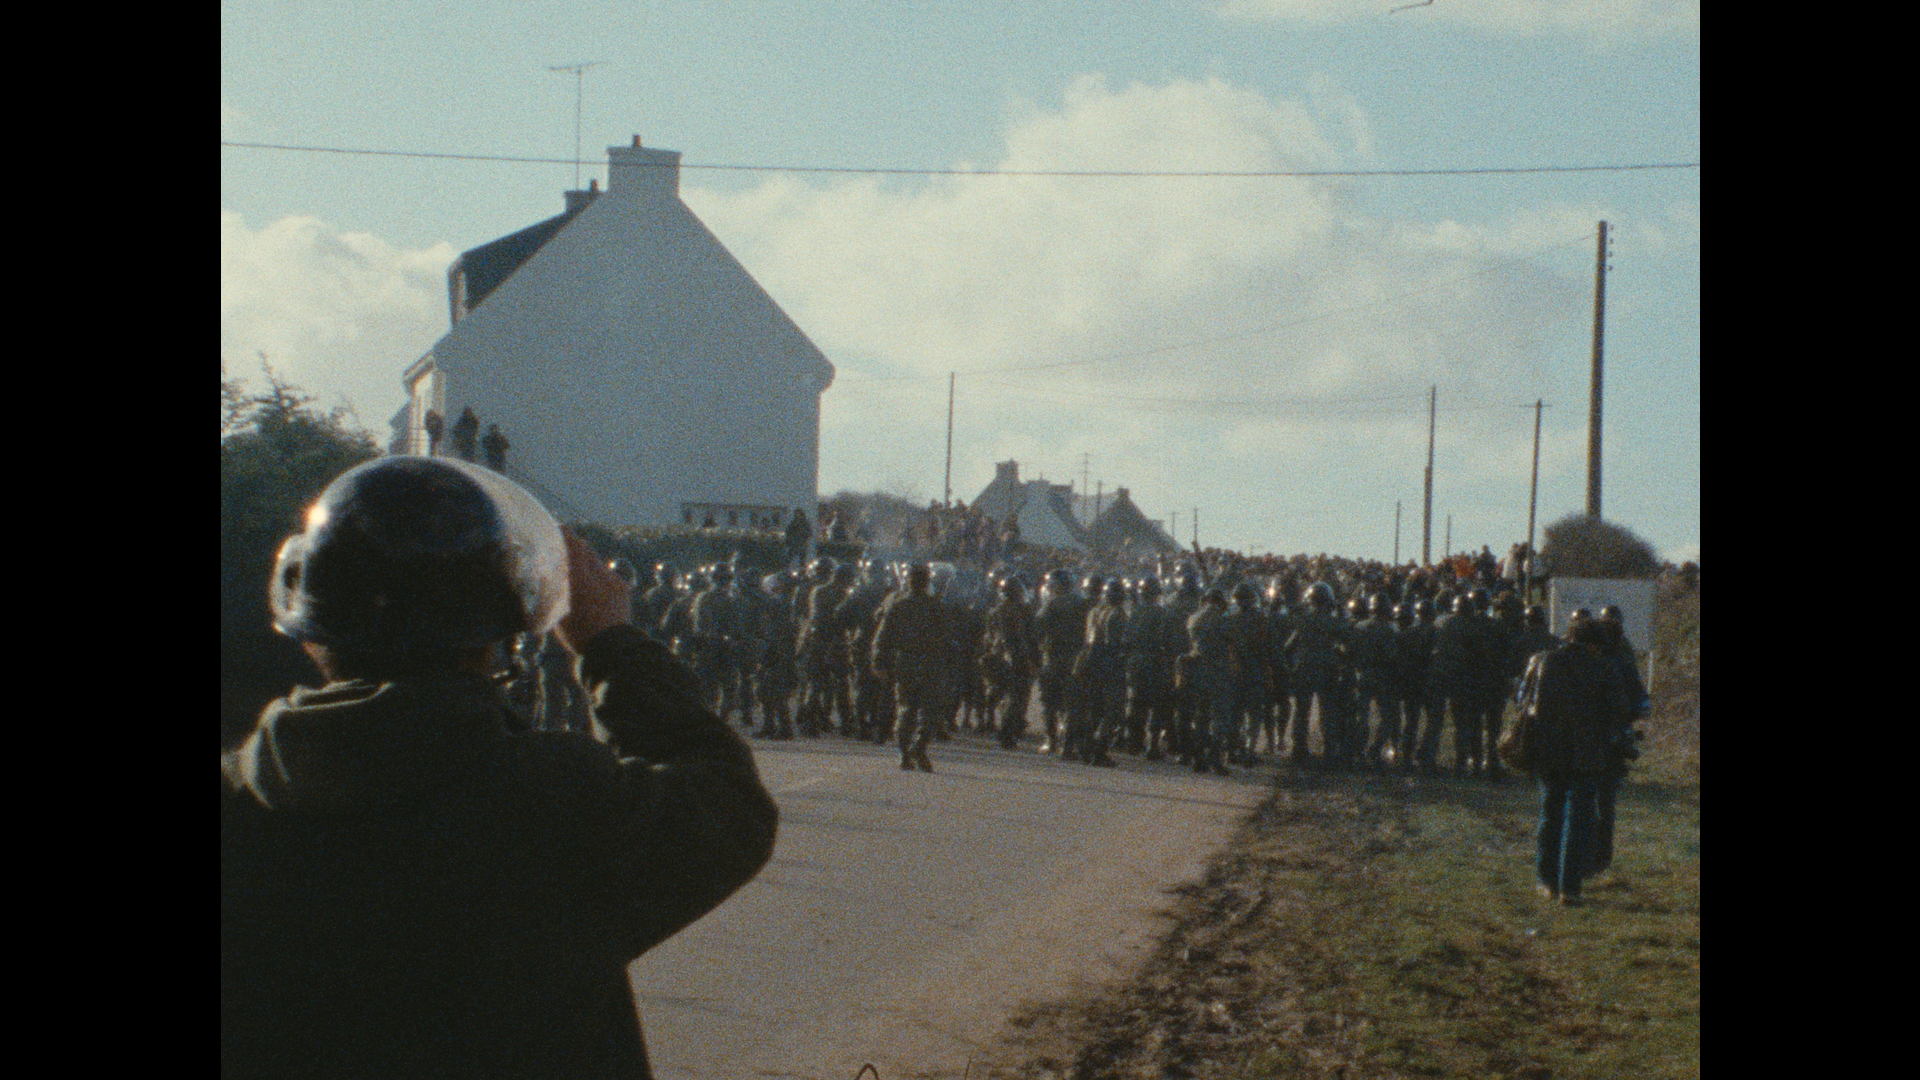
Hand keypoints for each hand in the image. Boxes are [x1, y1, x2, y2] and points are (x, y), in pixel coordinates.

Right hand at [556, 527, 632, 653]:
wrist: (613, 648)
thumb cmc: (579, 634)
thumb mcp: (558, 614)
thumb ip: (554, 592)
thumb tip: (545, 579)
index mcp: (580, 578)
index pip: (573, 545)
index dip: (564, 535)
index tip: (555, 529)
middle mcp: (598, 574)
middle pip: (585, 549)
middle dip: (573, 545)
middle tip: (561, 547)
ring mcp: (612, 580)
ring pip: (596, 562)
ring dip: (585, 563)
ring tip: (576, 572)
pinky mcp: (622, 587)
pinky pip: (607, 575)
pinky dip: (598, 577)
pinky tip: (592, 589)